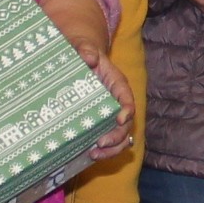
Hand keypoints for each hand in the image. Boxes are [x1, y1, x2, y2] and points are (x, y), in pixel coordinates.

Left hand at [74, 43, 136, 159]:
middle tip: (100, 144)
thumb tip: (89, 57)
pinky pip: (108, 140)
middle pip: (126, 123)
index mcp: (116, 83)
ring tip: (94, 155)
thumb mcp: (80, 46)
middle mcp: (117, 102)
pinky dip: (102, 150)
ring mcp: (109, 115)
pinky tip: (88, 156)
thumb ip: (84, 49)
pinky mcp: (100, 123)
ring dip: (111, 149)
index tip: (120, 118)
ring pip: (121, 136)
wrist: (75, 60)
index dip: (127, 109)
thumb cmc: (79, 52)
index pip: (127, 98)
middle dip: (117, 136)